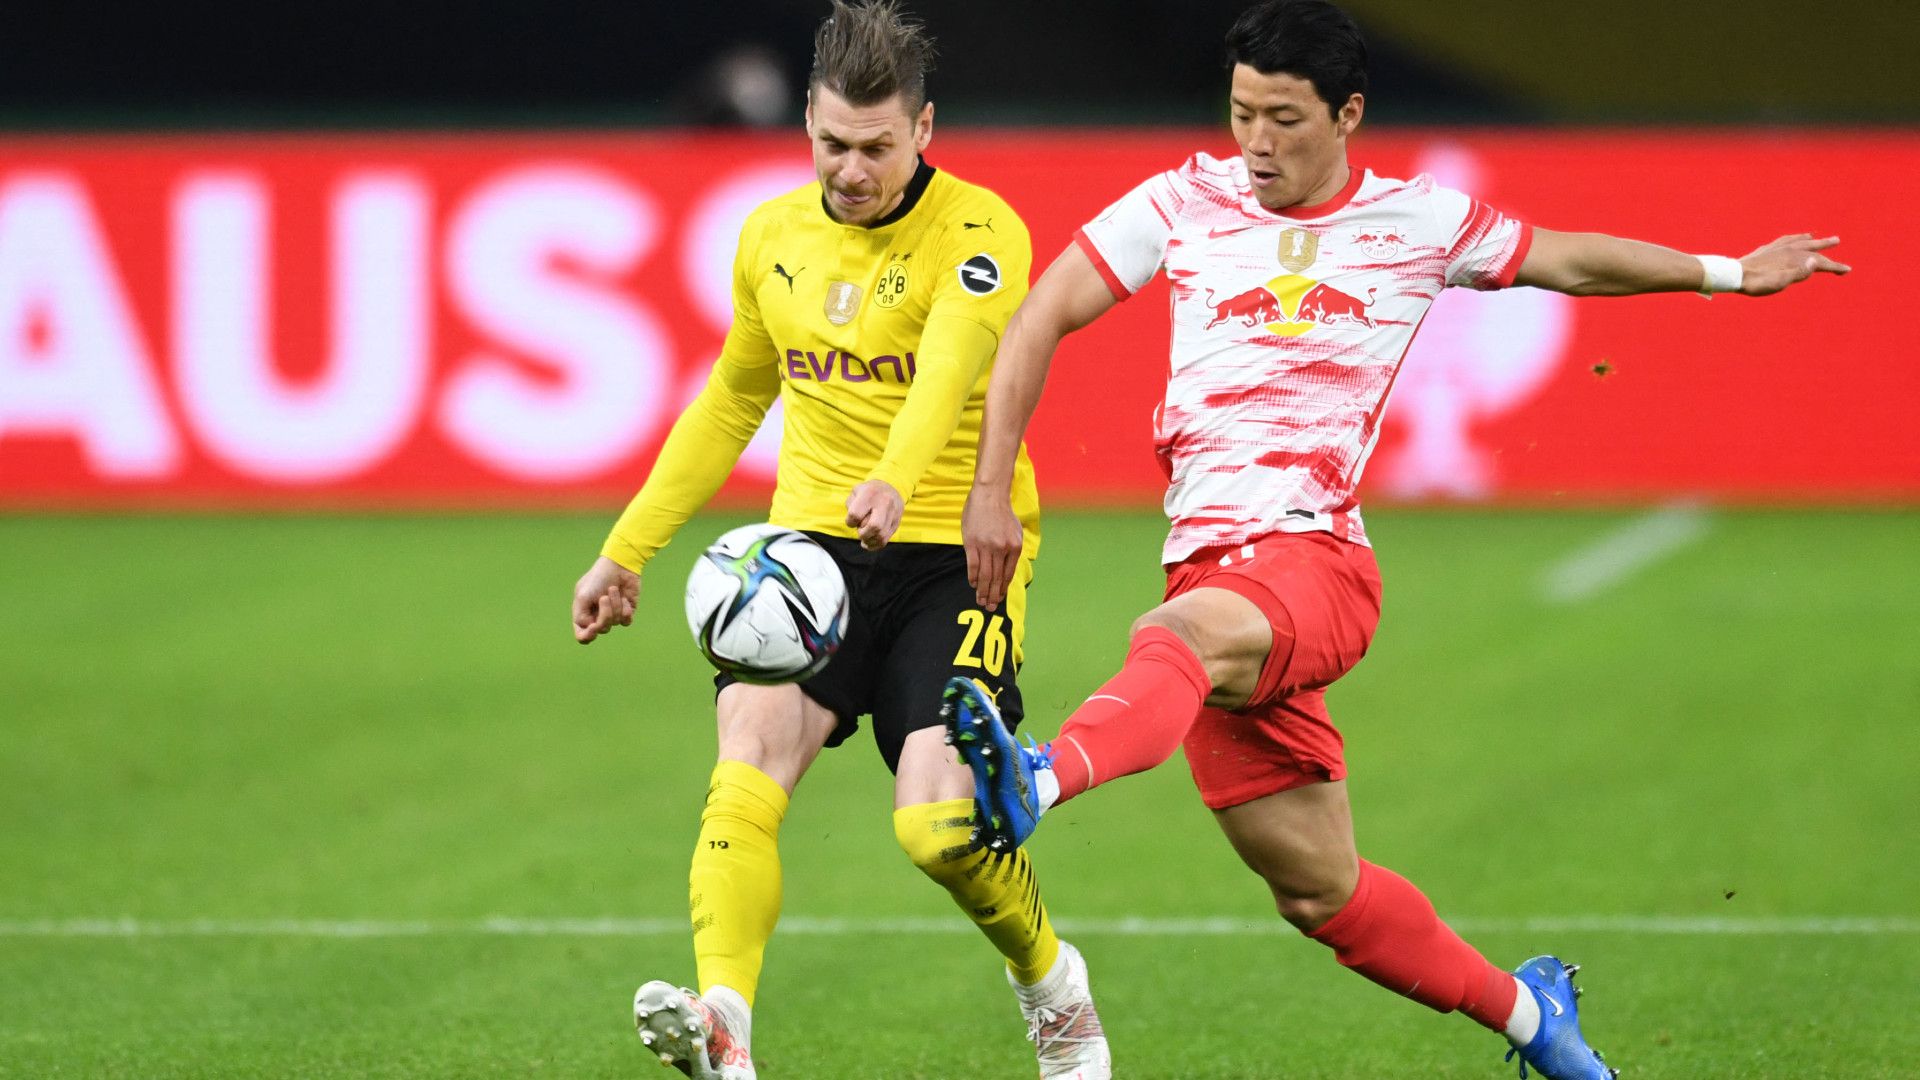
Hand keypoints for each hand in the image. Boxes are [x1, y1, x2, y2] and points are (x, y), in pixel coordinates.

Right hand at [572, 556, 639, 643]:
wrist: (619, 565)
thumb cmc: (598, 578)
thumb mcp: (582, 596)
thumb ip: (581, 616)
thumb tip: (592, 629)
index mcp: (584, 613)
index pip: (583, 636)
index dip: (587, 636)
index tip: (593, 627)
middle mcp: (597, 616)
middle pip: (601, 629)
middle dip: (605, 613)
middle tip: (604, 597)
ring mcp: (612, 614)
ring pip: (614, 623)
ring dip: (615, 605)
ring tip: (614, 589)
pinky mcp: (626, 611)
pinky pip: (626, 621)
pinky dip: (625, 609)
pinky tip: (625, 598)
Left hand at [845, 480, 904, 550]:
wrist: (891, 487)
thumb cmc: (868, 492)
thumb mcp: (856, 491)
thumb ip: (850, 505)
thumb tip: (854, 523)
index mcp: (870, 493)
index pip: (856, 514)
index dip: (850, 522)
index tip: (851, 521)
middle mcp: (884, 502)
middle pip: (874, 526)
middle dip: (862, 534)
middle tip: (860, 531)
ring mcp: (893, 513)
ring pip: (881, 535)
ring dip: (869, 541)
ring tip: (864, 539)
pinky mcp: (897, 522)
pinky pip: (886, 539)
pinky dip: (876, 545)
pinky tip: (869, 543)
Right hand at [962, 484, 1022, 610]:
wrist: (989, 495)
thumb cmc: (1002, 513)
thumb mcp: (1015, 531)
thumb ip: (1012, 550)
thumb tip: (1007, 569)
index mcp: (1015, 547)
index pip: (1008, 574)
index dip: (1003, 589)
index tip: (999, 599)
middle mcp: (1002, 549)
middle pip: (997, 578)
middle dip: (993, 595)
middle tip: (989, 607)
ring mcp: (986, 546)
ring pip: (985, 575)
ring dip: (982, 590)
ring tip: (980, 601)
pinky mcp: (972, 543)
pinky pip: (973, 565)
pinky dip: (973, 577)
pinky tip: (973, 584)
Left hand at [1738, 234, 1849, 295]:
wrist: (1735, 275)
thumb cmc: (1758, 283)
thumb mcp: (1780, 282)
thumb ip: (1799, 273)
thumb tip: (1817, 261)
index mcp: (1795, 258)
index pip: (1821, 263)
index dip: (1835, 267)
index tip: (1847, 270)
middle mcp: (1788, 249)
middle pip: (1811, 246)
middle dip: (1825, 244)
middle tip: (1837, 240)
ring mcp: (1777, 247)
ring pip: (1798, 240)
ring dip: (1810, 239)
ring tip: (1816, 237)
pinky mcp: (1767, 248)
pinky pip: (1785, 240)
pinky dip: (1793, 238)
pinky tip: (1792, 239)